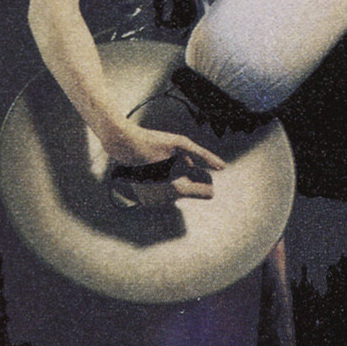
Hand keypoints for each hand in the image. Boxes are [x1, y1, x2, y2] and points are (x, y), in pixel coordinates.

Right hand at [105, 124, 225, 206]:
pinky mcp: (146, 201)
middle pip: (192, 191)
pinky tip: (155, 172)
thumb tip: (222, 167)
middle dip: (188, 177)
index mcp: (178, 189)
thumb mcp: (182, 144)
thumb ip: (204, 157)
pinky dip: (164, 184)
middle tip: (174, 161)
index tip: (198, 168)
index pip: (208, 193)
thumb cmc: (153, 143)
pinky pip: (165, 194)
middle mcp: (167, 200)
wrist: (125, 145)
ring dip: (176, 180)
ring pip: (178, 192)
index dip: (206, 179)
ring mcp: (155, 202)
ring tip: (162, 165)